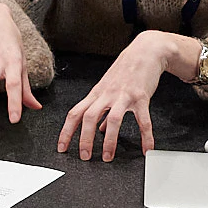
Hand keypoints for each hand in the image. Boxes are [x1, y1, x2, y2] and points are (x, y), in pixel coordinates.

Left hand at [57, 33, 171, 160]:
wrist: (145, 51)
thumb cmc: (125, 70)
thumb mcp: (107, 88)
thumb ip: (101, 109)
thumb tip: (97, 129)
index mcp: (96, 94)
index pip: (75, 114)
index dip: (66, 131)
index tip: (61, 147)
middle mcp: (106, 95)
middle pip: (89, 117)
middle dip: (84, 139)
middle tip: (84, 156)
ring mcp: (123, 96)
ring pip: (112, 120)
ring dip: (109, 141)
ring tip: (108, 157)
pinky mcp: (141, 97)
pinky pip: (143, 121)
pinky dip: (145, 137)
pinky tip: (146, 149)